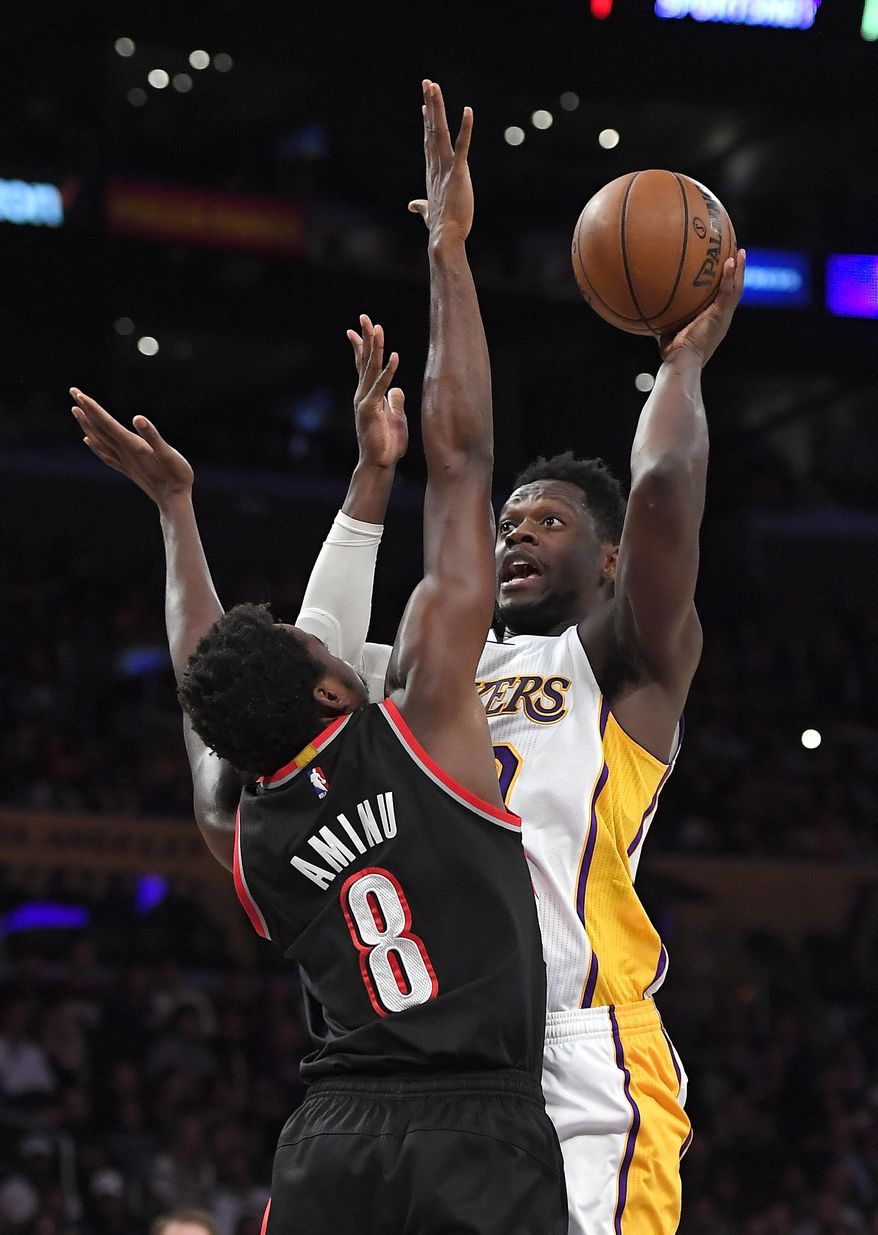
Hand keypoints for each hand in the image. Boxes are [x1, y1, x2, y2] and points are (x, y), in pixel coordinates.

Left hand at [70, 388, 193, 508]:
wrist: (174, 502)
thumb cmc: (177, 477)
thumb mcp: (169, 454)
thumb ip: (153, 436)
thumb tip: (138, 418)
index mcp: (132, 446)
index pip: (107, 423)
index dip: (93, 408)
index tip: (79, 394)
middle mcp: (124, 453)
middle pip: (99, 428)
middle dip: (85, 409)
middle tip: (73, 391)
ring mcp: (124, 461)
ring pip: (99, 440)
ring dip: (87, 424)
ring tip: (76, 410)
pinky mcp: (128, 469)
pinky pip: (105, 454)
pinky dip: (94, 445)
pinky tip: (89, 441)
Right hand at [346, 316, 407, 468]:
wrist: (379, 464)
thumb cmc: (387, 444)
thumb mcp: (396, 417)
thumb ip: (394, 401)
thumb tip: (397, 389)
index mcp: (368, 395)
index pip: (363, 366)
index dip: (362, 347)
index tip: (356, 329)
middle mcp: (363, 395)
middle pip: (365, 361)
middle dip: (366, 338)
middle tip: (365, 317)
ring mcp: (365, 401)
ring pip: (370, 369)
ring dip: (376, 348)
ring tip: (378, 328)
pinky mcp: (371, 410)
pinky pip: (381, 387)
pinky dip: (388, 371)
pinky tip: (395, 356)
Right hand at [408, 79, 472, 245]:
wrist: (444, 238)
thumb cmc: (440, 227)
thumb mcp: (429, 212)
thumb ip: (421, 206)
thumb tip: (412, 205)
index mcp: (432, 172)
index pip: (429, 141)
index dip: (427, 122)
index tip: (425, 105)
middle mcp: (436, 165)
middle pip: (432, 129)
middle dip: (430, 105)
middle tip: (427, 83)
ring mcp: (446, 167)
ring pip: (441, 131)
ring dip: (437, 107)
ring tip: (434, 86)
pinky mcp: (459, 172)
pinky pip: (463, 146)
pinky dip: (466, 128)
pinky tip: (468, 110)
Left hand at [659, 248, 745, 366]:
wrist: (682, 362)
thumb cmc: (674, 354)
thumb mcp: (670, 331)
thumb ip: (666, 319)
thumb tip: (649, 307)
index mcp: (714, 323)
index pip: (722, 301)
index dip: (726, 286)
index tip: (724, 271)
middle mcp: (722, 319)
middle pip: (734, 292)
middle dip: (737, 274)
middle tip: (738, 255)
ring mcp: (724, 318)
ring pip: (736, 289)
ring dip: (740, 270)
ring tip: (740, 252)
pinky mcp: (721, 315)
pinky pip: (728, 292)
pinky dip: (730, 276)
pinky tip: (731, 261)